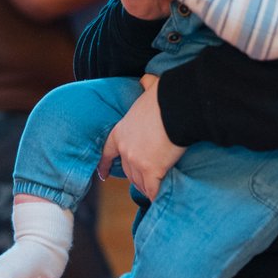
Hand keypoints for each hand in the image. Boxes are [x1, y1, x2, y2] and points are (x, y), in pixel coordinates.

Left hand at [96, 76, 186, 198]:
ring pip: (139, 182)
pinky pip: (153, 189)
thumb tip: (146, 79)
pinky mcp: (153, 171)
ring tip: (154, 189)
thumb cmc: (164, 98)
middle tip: (144, 180)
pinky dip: (156, 195)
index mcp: (121, 132)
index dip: (105, 164)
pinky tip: (160, 199)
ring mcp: (137, 162)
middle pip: (127, 171)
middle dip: (135, 176)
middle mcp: (125, 150)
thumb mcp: (149, 89)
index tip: (103, 173)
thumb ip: (145, 85)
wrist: (175, 108)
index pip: (107, 151)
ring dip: (146, 187)